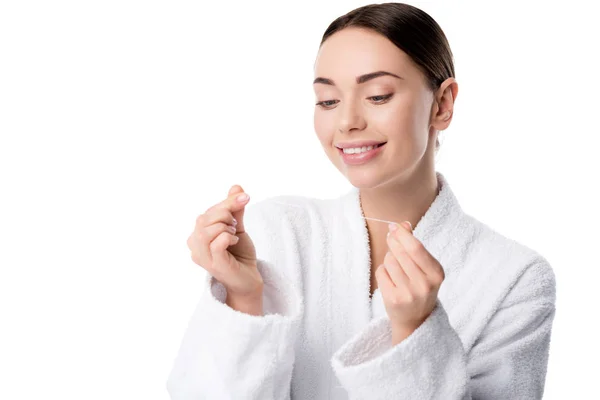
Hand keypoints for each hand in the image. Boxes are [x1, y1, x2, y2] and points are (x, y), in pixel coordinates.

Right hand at [187, 185, 262, 313]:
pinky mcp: (214, 265)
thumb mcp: (238, 227)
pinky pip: (216, 243)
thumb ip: (235, 209)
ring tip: (234, 234)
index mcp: (197, 235)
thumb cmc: (240, 254)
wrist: (250, 278)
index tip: (245, 197)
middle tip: (237, 225)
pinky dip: (228, 237)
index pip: (206, 212)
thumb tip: (236, 187)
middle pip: (203, 219)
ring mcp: (203, 257)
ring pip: (207, 230)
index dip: (226, 202)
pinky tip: (234, 241)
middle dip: (226, 214)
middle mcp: (195, 246)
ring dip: (226, 226)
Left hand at [375, 221, 445, 343]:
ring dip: (388, 259)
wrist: (416, 320)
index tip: (393, 226)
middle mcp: (424, 285)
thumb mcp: (425, 267)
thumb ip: (415, 245)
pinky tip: (390, 278)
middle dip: (392, 242)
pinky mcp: (393, 299)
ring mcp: (408, 294)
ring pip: (389, 262)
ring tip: (395, 266)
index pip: (416, 248)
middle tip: (390, 238)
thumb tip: (403, 224)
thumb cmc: (420, 287)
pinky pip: (381, 273)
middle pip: (400, 253)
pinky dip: (383, 271)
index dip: (402, 235)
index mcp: (437, 274)